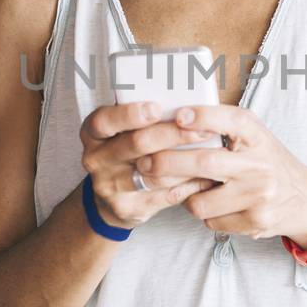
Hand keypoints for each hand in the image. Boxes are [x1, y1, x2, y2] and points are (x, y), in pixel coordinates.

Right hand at [79, 99, 220, 230]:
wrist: (109, 200)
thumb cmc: (125, 153)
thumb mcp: (122, 132)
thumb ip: (144, 118)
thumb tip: (186, 99)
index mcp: (93, 133)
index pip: (105, 121)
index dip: (130, 114)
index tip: (157, 108)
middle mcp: (96, 159)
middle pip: (137, 144)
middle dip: (173, 135)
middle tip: (202, 130)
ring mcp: (109, 186)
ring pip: (154, 173)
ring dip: (187, 162)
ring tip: (212, 153)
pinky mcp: (127, 207)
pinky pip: (165, 195)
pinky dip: (189, 184)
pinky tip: (206, 176)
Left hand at [134, 103, 306, 247]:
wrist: (305, 199)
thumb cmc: (268, 162)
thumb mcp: (255, 137)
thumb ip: (223, 128)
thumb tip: (174, 118)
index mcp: (258, 136)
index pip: (231, 120)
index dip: (203, 116)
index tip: (178, 115)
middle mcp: (260, 164)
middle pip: (205, 163)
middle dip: (167, 163)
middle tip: (144, 162)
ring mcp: (259, 195)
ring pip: (201, 201)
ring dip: (185, 196)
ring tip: (186, 188)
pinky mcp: (255, 222)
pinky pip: (212, 221)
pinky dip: (205, 214)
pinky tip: (212, 205)